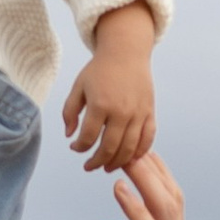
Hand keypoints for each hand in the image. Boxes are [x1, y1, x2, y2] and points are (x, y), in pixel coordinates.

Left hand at [60, 2, 158, 174]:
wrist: (126, 52)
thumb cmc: (99, 70)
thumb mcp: (78, 87)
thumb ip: (70, 112)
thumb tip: (70, 136)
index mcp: (100, 104)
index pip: (88, 137)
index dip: (79, 148)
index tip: (75, 148)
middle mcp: (121, 111)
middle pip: (109, 148)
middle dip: (96, 162)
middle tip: (89, 166)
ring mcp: (138, 113)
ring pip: (128, 148)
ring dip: (116, 162)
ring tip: (107, 166)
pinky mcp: (149, 112)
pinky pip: (147, 138)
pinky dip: (139, 152)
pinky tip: (130, 158)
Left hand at [95, 154, 193, 219]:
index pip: (166, 205)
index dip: (152, 177)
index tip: (133, 152)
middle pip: (170, 198)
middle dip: (151, 168)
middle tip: (130, 139)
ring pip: (165, 208)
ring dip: (146, 178)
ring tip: (125, 153)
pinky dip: (136, 208)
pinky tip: (118, 189)